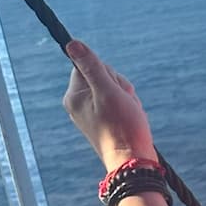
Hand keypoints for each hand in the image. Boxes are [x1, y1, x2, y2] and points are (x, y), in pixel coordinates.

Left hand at [62, 39, 155, 173]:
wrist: (133, 161)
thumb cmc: (122, 127)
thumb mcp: (107, 90)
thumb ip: (91, 65)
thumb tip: (71, 43)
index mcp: (74, 95)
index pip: (87, 65)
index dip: (107, 73)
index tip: (114, 90)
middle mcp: (78, 104)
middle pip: (101, 76)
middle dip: (119, 86)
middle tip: (124, 104)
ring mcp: (90, 114)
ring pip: (112, 90)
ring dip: (126, 97)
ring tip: (128, 114)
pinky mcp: (103, 122)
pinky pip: (117, 104)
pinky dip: (127, 108)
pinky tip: (130, 120)